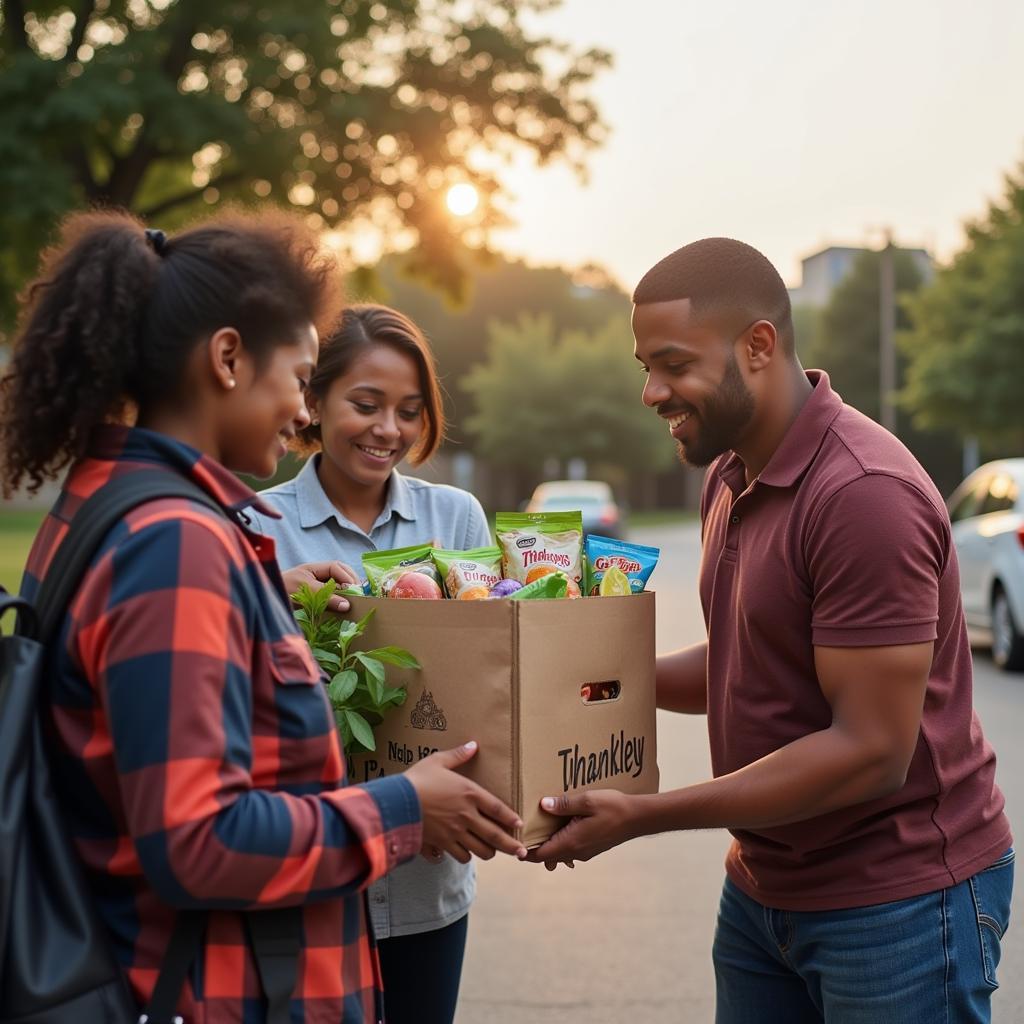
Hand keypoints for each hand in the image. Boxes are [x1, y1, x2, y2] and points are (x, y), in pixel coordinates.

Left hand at [283, 561, 360, 612]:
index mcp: (313, 568)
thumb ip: (325, 597)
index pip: (336, 567)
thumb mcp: (305, 592)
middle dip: (351, 581)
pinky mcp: (315, 599)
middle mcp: (316, 575)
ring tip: (354, 601)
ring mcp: (316, 586)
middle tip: (359, 594)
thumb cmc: (282, 591)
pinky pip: (331, 596)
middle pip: (340, 573)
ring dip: (346, 591)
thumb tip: (347, 605)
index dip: (347, 577)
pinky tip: (343, 608)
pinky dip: (339, 601)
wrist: (265, 601)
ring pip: (337, 584)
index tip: (354, 590)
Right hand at [405, 741, 527, 863]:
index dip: (511, 818)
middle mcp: (467, 816)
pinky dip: (465, 856)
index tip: (520, 824)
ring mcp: (455, 833)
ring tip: (494, 852)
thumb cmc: (417, 779)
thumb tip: (473, 745)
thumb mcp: (437, 761)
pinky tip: (466, 853)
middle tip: (522, 852)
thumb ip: (458, 755)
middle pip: (496, 836)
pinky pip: (460, 856)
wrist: (396, 803)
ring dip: (489, 852)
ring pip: (481, 850)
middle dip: (511, 846)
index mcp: (470, 794)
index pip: (498, 809)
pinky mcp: (442, 844)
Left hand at [527, 790, 636, 870]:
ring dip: (546, 844)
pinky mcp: (590, 848)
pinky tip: (559, 825)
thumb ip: (563, 804)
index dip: (523, 850)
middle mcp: (575, 852)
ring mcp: (584, 852)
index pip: (539, 855)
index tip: (512, 840)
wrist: (638, 818)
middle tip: (520, 830)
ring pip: (557, 853)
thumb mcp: (586, 800)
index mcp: (570, 843)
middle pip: (546, 856)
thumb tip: (542, 805)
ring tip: (538, 826)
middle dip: (532, 846)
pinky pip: (568, 849)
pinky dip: (559, 841)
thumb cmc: (613, 807)